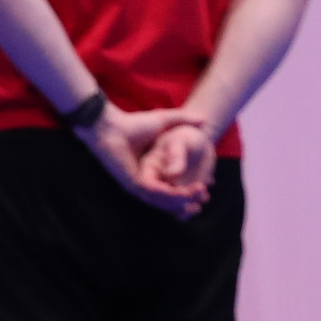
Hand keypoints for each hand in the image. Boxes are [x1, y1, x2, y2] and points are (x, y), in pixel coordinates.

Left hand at [75, 103, 211, 218]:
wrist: (111, 126)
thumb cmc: (133, 123)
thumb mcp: (164, 121)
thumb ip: (184, 120)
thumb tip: (205, 120)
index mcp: (153, 171)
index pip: (175, 187)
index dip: (191, 188)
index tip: (209, 184)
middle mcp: (147, 181)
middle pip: (172, 199)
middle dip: (190, 198)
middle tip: (205, 193)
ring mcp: (139, 185)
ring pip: (164, 201)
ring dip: (183, 199)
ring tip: (199, 192)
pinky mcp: (133, 185)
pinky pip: (154, 196)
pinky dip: (170, 197)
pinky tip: (184, 193)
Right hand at [144, 119, 219, 202]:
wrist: (198, 141)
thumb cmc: (187, 136)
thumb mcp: (181, 141)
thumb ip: (176, 156)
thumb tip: (172, 175)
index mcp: (149, 167)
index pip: (147, 187)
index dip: (163, 194)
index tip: (184, 192)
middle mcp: (155, 181)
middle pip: (159, 201)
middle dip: (181, 200)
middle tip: (201, 188)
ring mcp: (167, 190)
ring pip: (171, 209)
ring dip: (187, 209)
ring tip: (202, 196)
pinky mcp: (180, 195)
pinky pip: (182, 210)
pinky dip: (193, 208)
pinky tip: (204, 194)